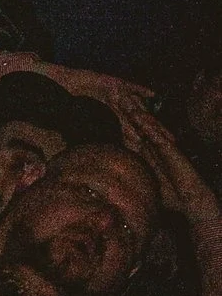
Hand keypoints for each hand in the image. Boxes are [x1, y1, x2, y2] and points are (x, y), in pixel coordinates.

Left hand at [119, 103, 221, 229]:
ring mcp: (163, 145)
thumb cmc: (169, 195)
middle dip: (126, 110)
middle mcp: (154, 145)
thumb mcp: (144, 183)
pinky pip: (157, 134)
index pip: (131, 133)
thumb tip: (112, 182)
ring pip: (147, 125)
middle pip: (138, 124)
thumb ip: (131, 177)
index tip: (106, 110)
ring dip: (136, 112)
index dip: (119, 121)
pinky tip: (139, 116)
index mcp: (148, 152)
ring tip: (124, 98)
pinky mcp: (170, 149)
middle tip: (114, 95)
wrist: (189, 200)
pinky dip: (148, 125)